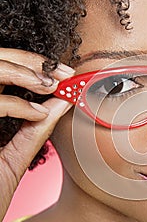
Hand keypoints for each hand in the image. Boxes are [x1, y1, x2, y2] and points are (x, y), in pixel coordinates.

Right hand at [0, 48, 74, 221]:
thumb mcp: (13, 159)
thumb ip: (34, 131)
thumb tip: (62, 104)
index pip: (4, 71)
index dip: (33, 66)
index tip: (66, 74)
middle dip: (32, 62)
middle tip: (64, 73)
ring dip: (24, 74)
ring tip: (52, 86)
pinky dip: (17, 105)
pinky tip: (38, 113)